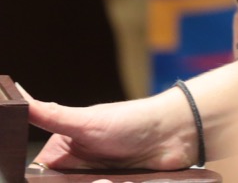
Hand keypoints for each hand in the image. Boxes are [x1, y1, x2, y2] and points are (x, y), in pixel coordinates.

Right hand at [24, 83, 196, 170]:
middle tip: (100, 176)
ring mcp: (96, 177)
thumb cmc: (132, 121)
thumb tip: (21, 102)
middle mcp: (76, 164)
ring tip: (113, 179)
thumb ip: (53, 117)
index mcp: (63, 147)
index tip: (63, 177)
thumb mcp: (87, 122)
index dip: (47, 180)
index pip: (39, 174)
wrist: (176, 132)